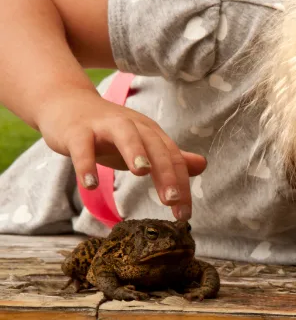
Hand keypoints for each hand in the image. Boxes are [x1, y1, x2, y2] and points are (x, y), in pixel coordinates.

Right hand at [36, 88, 205, 219]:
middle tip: (171, 199)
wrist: (68, 105)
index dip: (180, 185)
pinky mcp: (77, 131)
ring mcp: (104, 126)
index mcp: (150, 133)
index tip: (184, 214)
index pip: (172, 158)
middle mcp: (132, 126)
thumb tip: (203, 165)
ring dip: (134, 151)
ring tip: (141, 173)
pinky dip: (86, 164)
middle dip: (165, 172)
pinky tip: (91, 185)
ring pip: (124, 135)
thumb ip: (170, 157)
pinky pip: (83, 146)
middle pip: (155, 147)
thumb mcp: (143, 144)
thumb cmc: (110, 132)